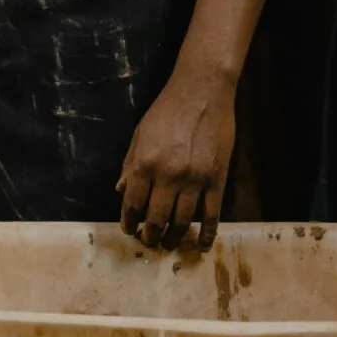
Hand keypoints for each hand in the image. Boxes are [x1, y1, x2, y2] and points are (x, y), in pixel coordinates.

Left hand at [117, 65, 236, 251]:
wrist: (202, 91)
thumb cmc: (167, 109)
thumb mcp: (140, 134)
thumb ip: (129, 164)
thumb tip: (120, 190)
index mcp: (144, 163)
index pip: (132, 203)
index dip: (129, 222)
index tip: (130, 230)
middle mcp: (167, 175)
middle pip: (156, 218)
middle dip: (150, 235)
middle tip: (149, 243)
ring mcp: (194, 180)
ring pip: (182, 221)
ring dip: (174, 237)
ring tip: (169, 244)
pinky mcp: (217, 180)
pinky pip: (211, 214)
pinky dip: (205, 233)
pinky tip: (200, 244)